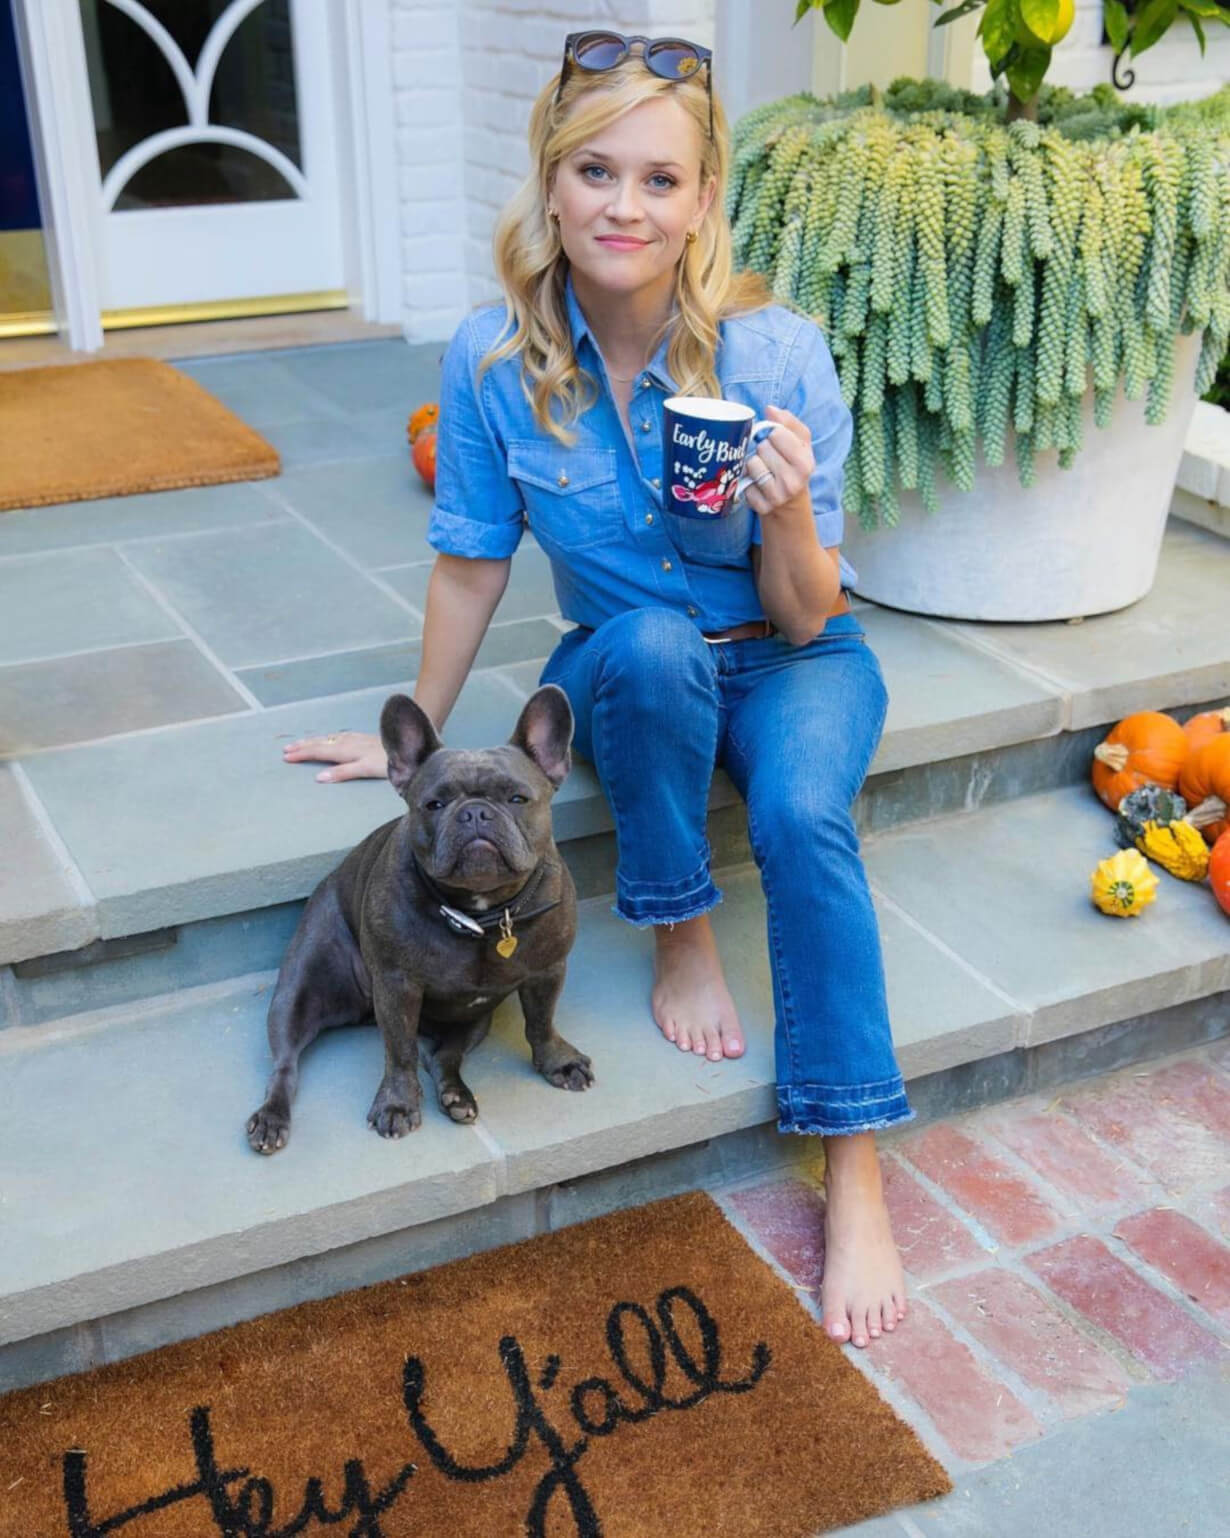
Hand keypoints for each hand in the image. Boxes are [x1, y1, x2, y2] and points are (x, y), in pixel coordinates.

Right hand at [282, 730, 387, 783]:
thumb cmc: (387, 762)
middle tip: (286, 750)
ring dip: (313, 741)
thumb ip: (343, 773)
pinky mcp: (363, 738)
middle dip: (303, 747)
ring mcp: (356, 739)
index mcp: (345, 750)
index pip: (319, 752)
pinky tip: (329, 738)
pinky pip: (339, 736)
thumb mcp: (365, 769)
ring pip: (329, 739)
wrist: (408, 746)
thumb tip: (318, 777)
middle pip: (321, 744)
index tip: (286, 757)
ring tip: (300, 743)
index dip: (302, 754)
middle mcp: (348, 742)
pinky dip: (328, 737)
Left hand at [742, 404, 814, 522]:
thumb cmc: (794, 468)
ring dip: (752, 464)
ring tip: (761, 469)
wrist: (791, 506)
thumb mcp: (801, 445)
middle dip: (762, 449)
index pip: (776, 433)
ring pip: (751, 464)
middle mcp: (792, 480)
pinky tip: (756, 484)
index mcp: (804, 462)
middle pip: (762, 447)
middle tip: (768, 457)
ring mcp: (777, 496)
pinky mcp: (762, 507)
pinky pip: (744, 483)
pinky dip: (746, 481)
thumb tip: (770, 409)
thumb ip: (789, 423)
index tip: (773, 440)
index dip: (771, 433)